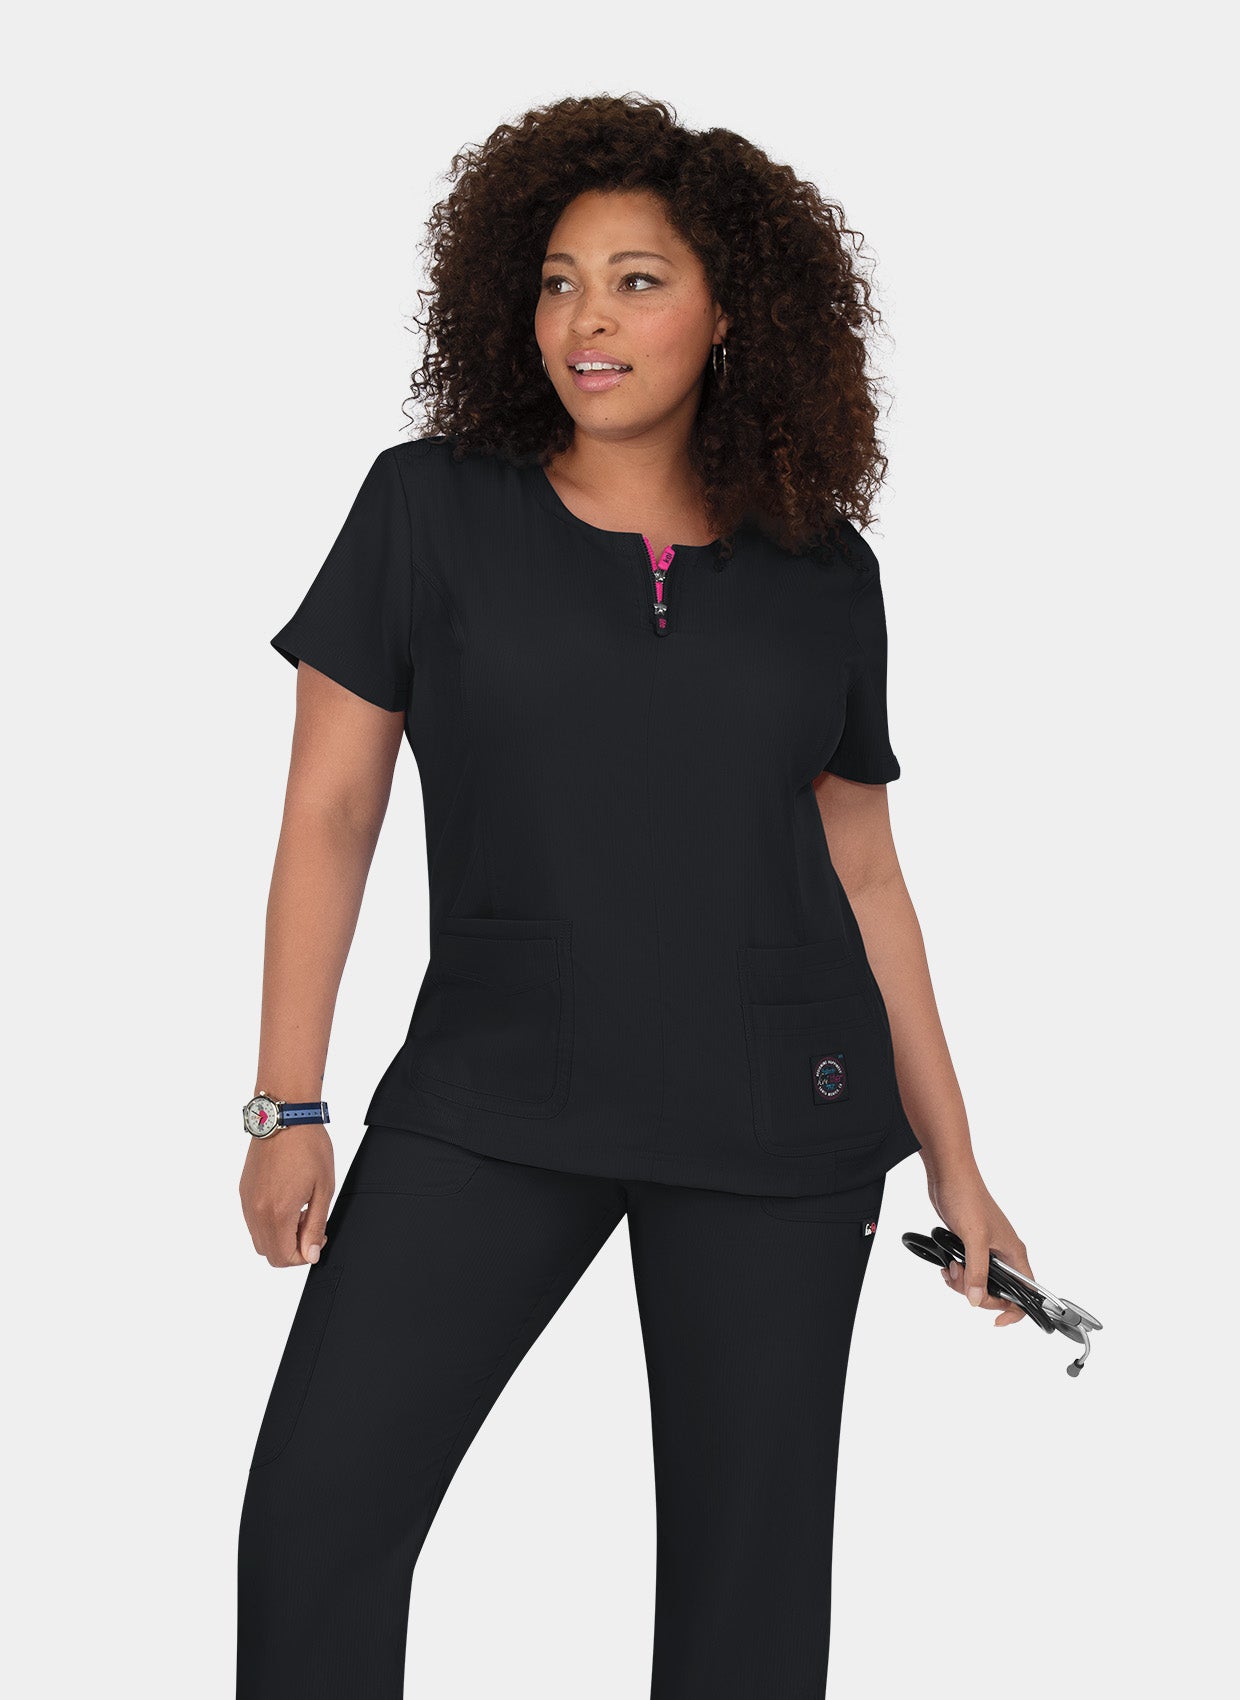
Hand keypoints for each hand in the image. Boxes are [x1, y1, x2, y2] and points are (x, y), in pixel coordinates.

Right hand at [239, 1123, 335, 1267]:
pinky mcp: (244, 1191)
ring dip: (279, 1235)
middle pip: (269, 1253)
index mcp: (277, 1213)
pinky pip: (253, 1220)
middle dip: (291, 1247)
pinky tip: (287, 1199)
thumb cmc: (308, 1147)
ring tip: (299, 1209)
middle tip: (310, 1223)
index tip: (318, 1237)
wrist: (285, 1116)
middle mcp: (256, 1211)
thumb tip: (311, 1254)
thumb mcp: (323, 1189)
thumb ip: (315, 1226)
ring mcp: (247, 1201)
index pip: (283, 1258)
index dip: (304, 1255)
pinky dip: (269, 1221)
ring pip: (259, 1238)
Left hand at [924, 1156, 1033, 1327]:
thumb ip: (978, 1272)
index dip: (1014, 1311)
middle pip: (998, 1292)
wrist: (950, 1176)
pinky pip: (967, 1271)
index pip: (1026, 1293)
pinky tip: (946, 1265)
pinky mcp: (970, 1246)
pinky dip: (956, 1273)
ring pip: (979, 1283)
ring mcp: (986, 1251)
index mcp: (1014, 1253)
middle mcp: (1003, 1255)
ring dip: (962, 1282)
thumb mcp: (974, 1239)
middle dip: (977, 1293)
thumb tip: (977, 1300)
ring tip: (950, 1267)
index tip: (997, 1320)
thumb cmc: (968, 1198)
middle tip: (962, 1280)